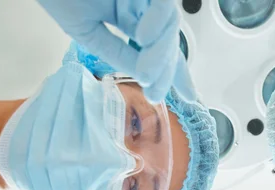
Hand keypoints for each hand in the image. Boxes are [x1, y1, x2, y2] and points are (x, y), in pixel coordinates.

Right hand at [36, 0, 194, 101]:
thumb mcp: (87, 32)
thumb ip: (116, 52)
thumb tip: (145, 76)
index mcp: (128, 17)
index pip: (158, 48)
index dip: (174, 71)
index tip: (188, 96)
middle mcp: (140, 5)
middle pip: (168, 40)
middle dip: (166, 70)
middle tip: (155, 92)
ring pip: (169, 24)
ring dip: (160, 52)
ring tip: (146, 72)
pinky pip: (162, 3)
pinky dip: (158, 22)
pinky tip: (144, 38)